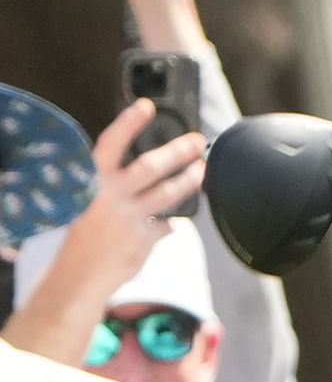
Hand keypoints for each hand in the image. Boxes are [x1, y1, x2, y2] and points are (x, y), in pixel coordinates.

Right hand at [55, 98, 207, 291]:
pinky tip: (169, 223)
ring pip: (168, 193)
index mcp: (92, 181)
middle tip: (197, 141)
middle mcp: (109, 196)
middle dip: (178, 152)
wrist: (79, 275)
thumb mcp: (89, 202)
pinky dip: (168, 223)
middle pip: (149, 167)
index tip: (147, 107)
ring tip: (202, 170)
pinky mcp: (144, 237)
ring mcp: (128, 217)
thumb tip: (149, 169)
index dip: (129, 124)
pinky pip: (166, 224)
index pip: (110, 145)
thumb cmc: (86, 233)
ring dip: (189, 180)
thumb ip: (115, 186)